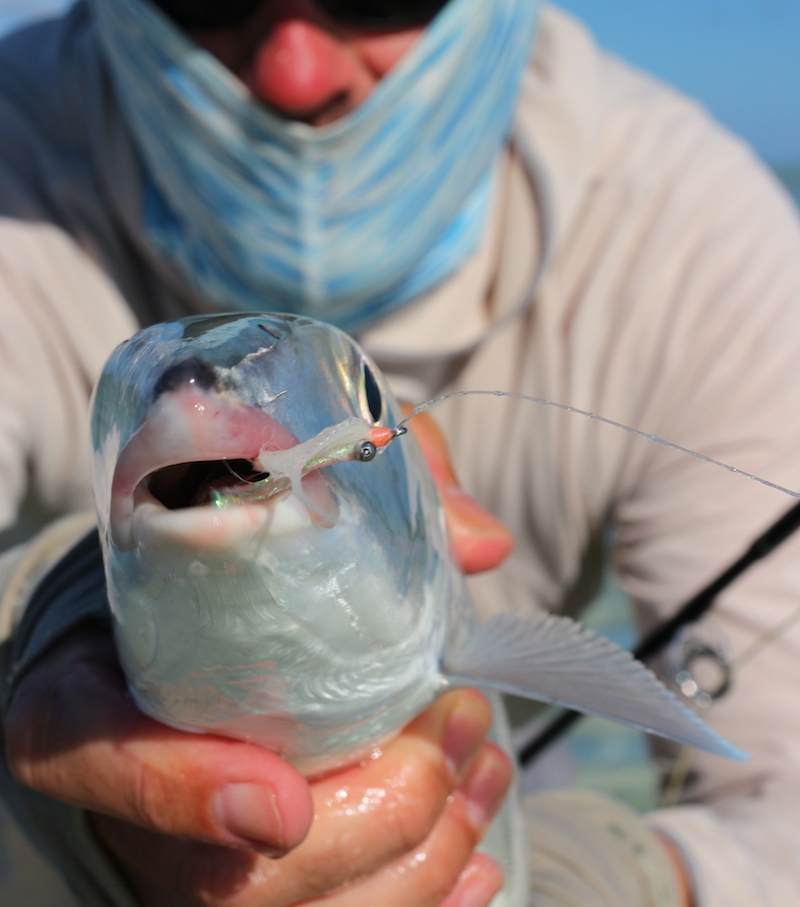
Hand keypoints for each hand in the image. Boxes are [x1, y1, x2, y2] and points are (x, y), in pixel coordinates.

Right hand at [6, 412, 513, 906]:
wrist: (161, 639)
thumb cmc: (201, 568)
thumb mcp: (246, 504)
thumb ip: (359, 500)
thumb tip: (479, 543)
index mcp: (79, 704)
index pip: (99, 762)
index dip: (184, 795)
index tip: (282, 802)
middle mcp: (127, 810)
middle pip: (244, 879)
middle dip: (384, 811)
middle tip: (461, 714)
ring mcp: (189, 868)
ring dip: (427, 856)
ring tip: (484, 761)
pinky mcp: (253, 889)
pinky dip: (427, 899)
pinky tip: (477, 852)